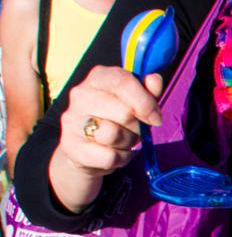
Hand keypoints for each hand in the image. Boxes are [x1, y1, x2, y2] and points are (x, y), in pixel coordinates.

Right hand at [49, 65, 163, 213]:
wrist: (87, 149)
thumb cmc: (116, 120)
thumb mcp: (135, 103)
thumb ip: (148, 92)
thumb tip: (155, 80)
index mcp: (98, 77)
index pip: (122, 81)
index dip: (145, 101)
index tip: (155, 118)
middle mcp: (80, 95)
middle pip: (123, 112)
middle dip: (137, 127)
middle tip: (135, 131)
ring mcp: (72, 120)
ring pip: (114, 135)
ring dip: (128, 142)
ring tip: (123, 141)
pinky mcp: (71, 146)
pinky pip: (108, 156)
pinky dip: (120, 158)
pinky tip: (115, 153)